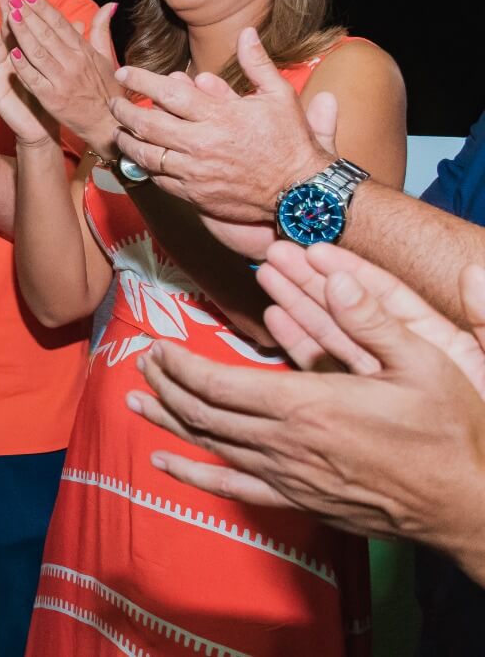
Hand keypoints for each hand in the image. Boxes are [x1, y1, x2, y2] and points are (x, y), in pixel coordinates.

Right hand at [0, 0, 53, 147]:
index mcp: (29, 55)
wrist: (42, 128)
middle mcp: (12, 60)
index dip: (25, 9)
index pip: (27, 27)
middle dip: (5, 9)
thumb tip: (79, 21)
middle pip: (8, 30)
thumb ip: (65, 44)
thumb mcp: (60, 70)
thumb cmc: (49, 100)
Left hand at [0, 0, 119, 151]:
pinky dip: (23, 66)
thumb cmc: (106, 90)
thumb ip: (102, 30)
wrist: (106, 123)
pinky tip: (12, 53)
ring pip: (38, 52)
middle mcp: (74, 62)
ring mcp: (62, 80)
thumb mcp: (106, 57)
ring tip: (9, 17)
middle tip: (13, 0)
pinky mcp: (52, 98)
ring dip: (23, 33)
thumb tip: (108, 5)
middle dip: (29, 15)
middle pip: (47, 34)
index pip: (60, 24)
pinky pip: (34, 79)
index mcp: (84, 51)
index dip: (43, 8)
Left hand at [111, 27, 335, 221]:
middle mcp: (202, 143)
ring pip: (146, 154)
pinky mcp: (195, 195)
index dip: (140, 81)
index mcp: (219, 115)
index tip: (123, 73)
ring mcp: (195, 171)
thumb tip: (247, 32)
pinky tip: (140, 158)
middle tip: (113, 103)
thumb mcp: (280, 95)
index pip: (168, 92)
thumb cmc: (290, 141)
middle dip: (124, 111)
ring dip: (127, 141)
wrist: (300, 192)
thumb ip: (257, 64)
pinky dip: (145, 167)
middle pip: (148, 123)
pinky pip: (159, 179)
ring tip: (118, 131)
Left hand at [126, 265, 484, 550]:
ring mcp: (289, 477)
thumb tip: (335, 278)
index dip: (181, 365)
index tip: (157, 346)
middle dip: (168, 385)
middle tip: (142, 364)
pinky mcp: (299, 501)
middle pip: (205, 413)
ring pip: (211, 446)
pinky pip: (233, 487)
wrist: (469, 504)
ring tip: (135, 401)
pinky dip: (193, 475)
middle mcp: (287, 444)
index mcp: (308, 406)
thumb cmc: (450, 432)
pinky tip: (164, 462)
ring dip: (169, 421)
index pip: (220, 383)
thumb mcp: (423, 364)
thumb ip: (373, 320)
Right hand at [257, 241, 484, 388]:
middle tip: (276, 254)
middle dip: (311, 279)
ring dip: (298, 303)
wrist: (478, 483)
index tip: (317, 250)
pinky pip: (325, 366)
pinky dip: (299, 341)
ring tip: (269, 277)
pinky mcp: (362, 403)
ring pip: (332, 333)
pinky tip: (276, 319)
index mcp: (439, 343)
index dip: (352, 269)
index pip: (388, 296)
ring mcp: (380, 380)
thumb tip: (475, 273)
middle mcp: (405, 357)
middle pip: (350, 309)